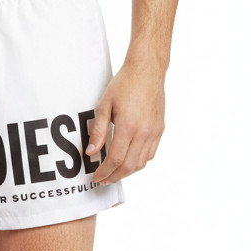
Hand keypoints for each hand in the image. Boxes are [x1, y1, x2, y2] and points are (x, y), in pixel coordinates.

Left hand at [86, 57, 165, 184]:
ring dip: (127, 172)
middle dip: (114, 176)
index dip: (104, 172)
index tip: (96, 177)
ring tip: (114, 173)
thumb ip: (98, 131)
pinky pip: (150, 153)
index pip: (115, 159)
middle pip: (129, 166)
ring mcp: (154, 132)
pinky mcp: (159, 129)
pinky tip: (129, 161)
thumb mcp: (104, 105)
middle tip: (103, 180)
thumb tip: (91, 152)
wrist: (147, 71)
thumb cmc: (125, 84)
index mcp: (128, 126)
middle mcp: (144, 132)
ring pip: (141, 163)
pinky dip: (139, 162)